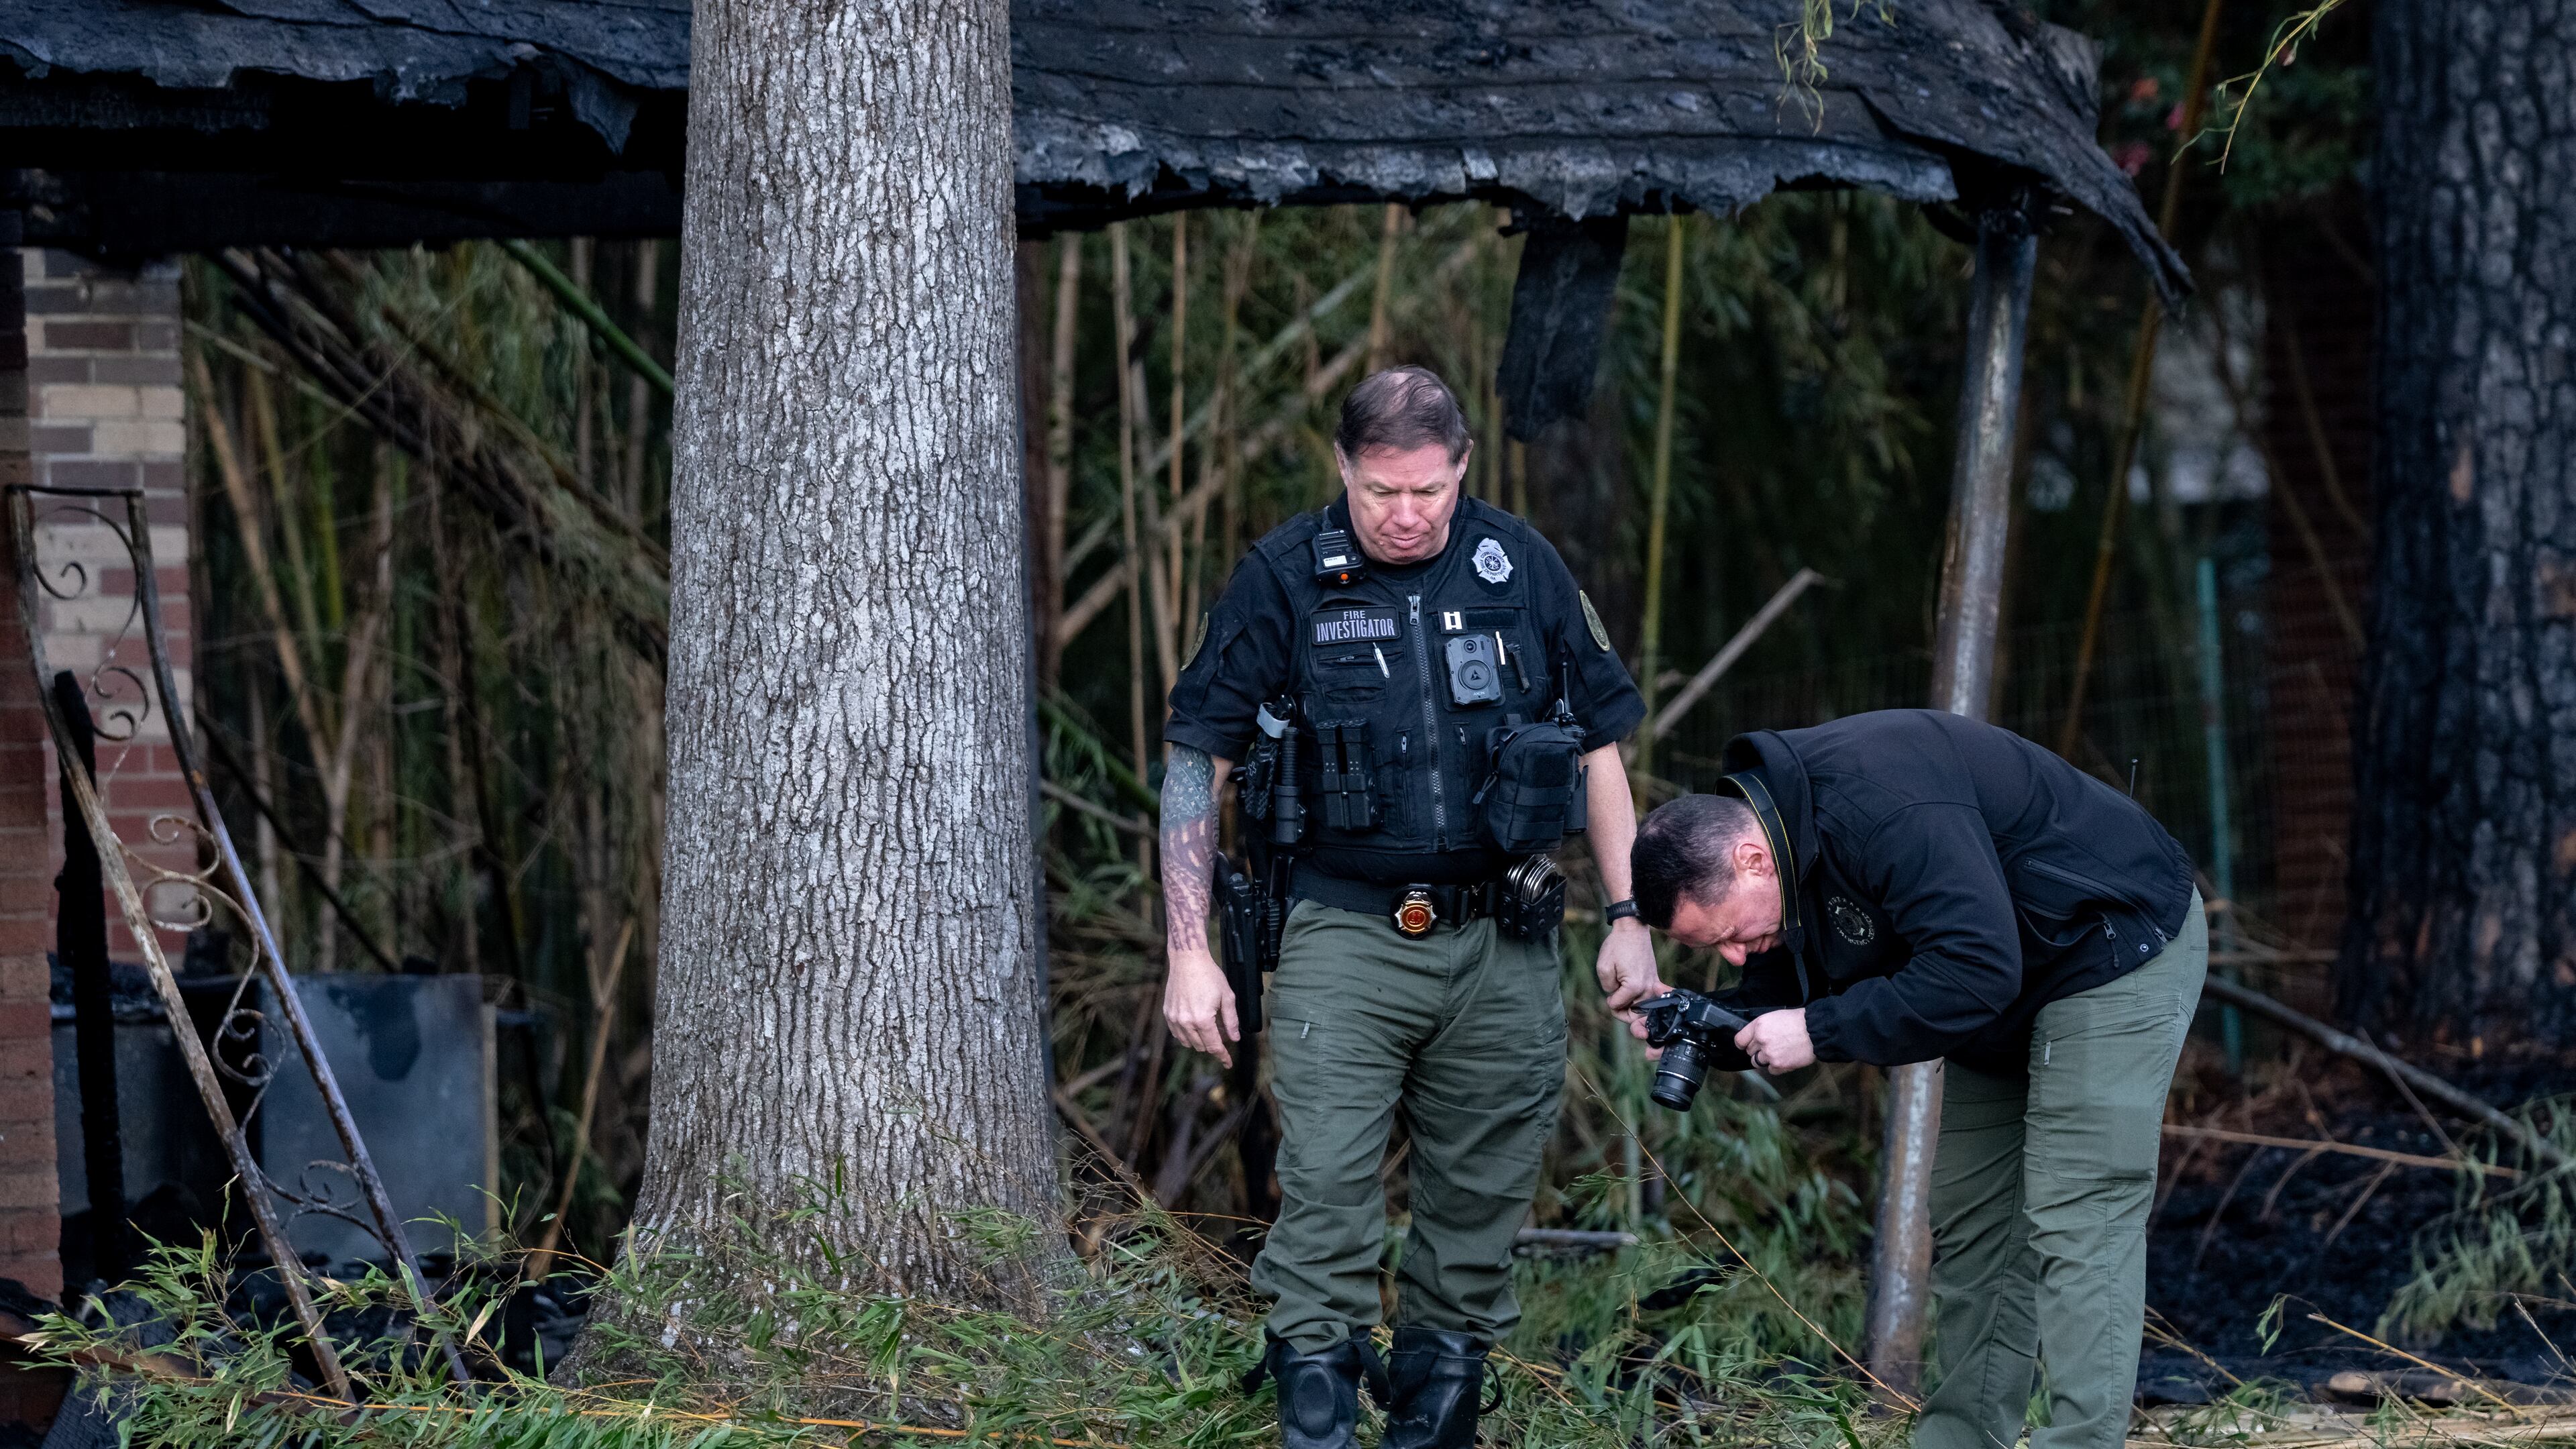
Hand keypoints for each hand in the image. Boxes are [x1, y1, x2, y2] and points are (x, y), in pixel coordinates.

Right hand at [1162, 947, 1238, 1067]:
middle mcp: (1186, 1022)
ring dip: (1200, 1040)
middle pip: (1201, 1046)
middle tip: (1223, 1031)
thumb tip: (1234, 1038)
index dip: (1223, 1056)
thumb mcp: (1227, 997)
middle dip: (1214, 1043)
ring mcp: (1174, 1019)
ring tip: (1209, 1025)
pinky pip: (1177, 1034)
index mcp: (1203, 1019)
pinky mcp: (1168, 1014)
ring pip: (1188, 1042)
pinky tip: (1195, 1025)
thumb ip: (1231, 1020)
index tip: (1228, 1063)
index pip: (1214, 1046)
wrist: (1187, 960)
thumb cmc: (1209, 975)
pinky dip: (1187, 1034)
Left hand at [1595, 919, 1663, 1036]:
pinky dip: (1639, 1001)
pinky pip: (1649, 999)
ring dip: (1631, 1008)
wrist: (1632, 930)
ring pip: (1643, 1009)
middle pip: (1635, 1015)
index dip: (1609, 1002)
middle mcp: (1648, 988)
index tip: (1608, 994)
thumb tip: (1616, 998)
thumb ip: (1608, 988)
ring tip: (1621, 998)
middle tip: (1614, 1002)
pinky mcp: (1655, 981)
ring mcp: (1654, 985)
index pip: (1618, 1006)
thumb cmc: (1617, 946)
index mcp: (1635, 986)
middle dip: (1622, 1012)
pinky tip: (1631, 996)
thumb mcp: (1603, 968)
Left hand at [1733, 1008, 1813, 1074]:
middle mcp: (1761, 1040)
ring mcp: (1769, 1054)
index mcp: (1759, 1026)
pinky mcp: (1779, 1065)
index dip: (1743, 1044)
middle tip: (1771, 1047)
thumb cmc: (1799, 1021)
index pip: (1740, 1040)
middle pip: (1749, 1052)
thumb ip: (1763, 1028)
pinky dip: (1777, 1067)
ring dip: (1765, 1060)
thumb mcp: (1776, 1017)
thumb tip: (1756, 1037)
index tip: (1746, 1046)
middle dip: (1758, 1051)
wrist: (1816, 1031)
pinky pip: (1771, 1070)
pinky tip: (1785, 1059)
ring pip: (1757, 1062)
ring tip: (1777, 1054)